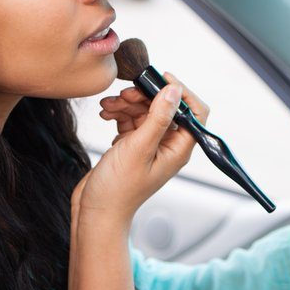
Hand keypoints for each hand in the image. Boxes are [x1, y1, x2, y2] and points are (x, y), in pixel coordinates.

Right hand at [70, 72, 210, 227]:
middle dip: (145, 97)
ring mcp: (150, 145)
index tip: (161, 78)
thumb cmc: (118, 189)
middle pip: (166, 107)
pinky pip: (131, 120)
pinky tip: (106, 114)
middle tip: (125, 94)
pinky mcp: (133, 146)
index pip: (195, 111)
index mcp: (179, 148)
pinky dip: (120, 114)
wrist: (95, 211)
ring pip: (145, 111)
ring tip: (109, 107)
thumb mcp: (139, 148)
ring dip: (127, 104)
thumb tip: (174, 90)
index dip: (181, 91)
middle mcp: (168, 146)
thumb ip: (158, 117)